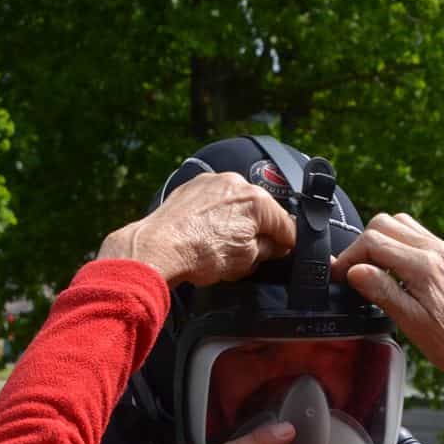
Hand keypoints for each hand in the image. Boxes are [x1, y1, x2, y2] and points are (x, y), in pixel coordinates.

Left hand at [99, 172, 295, 286]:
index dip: (286, 244)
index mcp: (257, 200)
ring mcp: (211, 182)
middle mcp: (236, 183)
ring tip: (221, 248)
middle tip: (248, 256)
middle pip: (260, 211)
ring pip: (235, 205)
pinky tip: (205, 236)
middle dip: (258, 232)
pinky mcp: (191, 187)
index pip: (286, 225)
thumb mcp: (246, 260)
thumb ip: (268, 249)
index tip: (283, 254)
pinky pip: (213, 202)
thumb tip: (275, 246)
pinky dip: (214, 217)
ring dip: (236, 223)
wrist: (157, 248)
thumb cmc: (198, 254)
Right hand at [330, 213, 443, 372]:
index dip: (349, 256)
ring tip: (372, 267)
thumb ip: (381, 291)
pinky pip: (413, 232)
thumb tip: (354, 271)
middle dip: (361, 244)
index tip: (340, 274)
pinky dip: (395, 242)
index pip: (373, 241)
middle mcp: (435, 250)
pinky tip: (392, 266)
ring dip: (378, 239)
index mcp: (424, 266)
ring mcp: (442, 248)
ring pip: (398, 222)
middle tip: (353, 271)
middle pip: (383, 224)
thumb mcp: (409, 321)